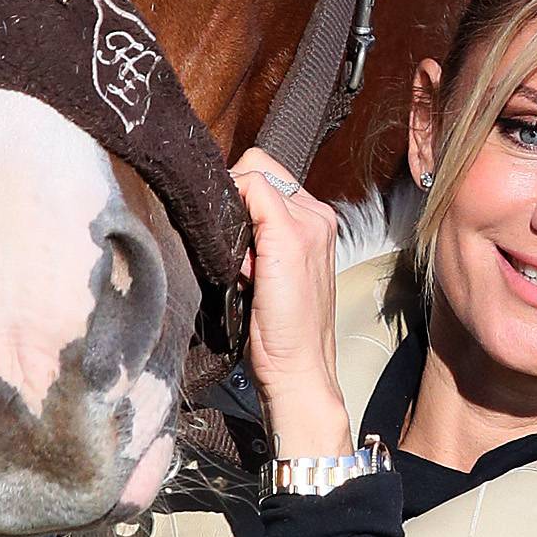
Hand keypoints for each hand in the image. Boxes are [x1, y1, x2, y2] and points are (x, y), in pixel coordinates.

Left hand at [228, 150, 352, 455]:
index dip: (238, 195)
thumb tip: (219, 215)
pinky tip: (237, 262)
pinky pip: (251, 187)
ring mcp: (309, 222)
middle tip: (232, 249)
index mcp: (314, 223)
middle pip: (258, 166)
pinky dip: (232, 213)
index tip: (229, 238)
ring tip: (239, 262)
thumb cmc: (277, 334)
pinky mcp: (292, 235)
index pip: (266, 176)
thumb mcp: (267, 275)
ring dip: (233, 209)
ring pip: (252, 172)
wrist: (299, 370)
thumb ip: (254, 240)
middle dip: (234, 196)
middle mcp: (317, 216)